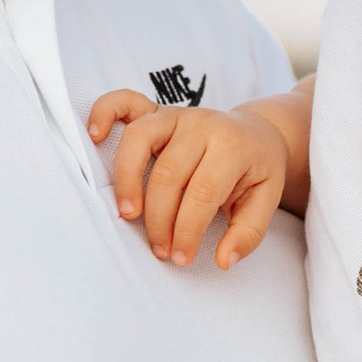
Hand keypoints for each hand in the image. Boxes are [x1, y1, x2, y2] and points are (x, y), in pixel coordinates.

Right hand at [88, 92, 292, 269]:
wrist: (257, 134)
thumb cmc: (256, 171)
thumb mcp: (266, 202)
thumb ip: (248, 234)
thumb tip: (222, 260)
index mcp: (233, 147)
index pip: (202, 193)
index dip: (187, 231)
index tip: (181, 257)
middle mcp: (202, 124)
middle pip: (168, 174)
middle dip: (159, 219)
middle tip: (160, 249)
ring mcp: (177, 114)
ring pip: (139, 139)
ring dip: (127, 180)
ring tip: (128, 214)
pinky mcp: (157, 110)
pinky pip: (124, 102)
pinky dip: (105, 113)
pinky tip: (95, 136)